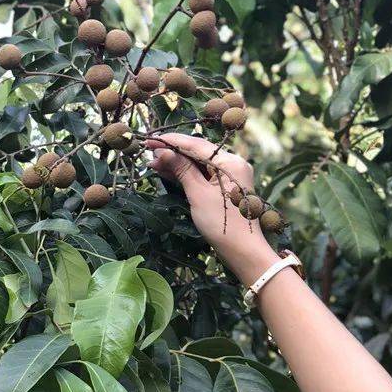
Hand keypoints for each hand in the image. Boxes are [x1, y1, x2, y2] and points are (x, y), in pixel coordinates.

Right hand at [147, 132, 272, 285]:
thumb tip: (164, 152)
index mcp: (230, 162)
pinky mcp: (224, 189)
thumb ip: (182, 170)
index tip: (151, 139)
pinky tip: (167, 173)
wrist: (243, 251)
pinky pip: (202, 176)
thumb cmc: (223, 224)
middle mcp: (232, 164)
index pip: (197, 145)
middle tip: (148, 152)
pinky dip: (186, 175)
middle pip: (198, 153)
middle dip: (172, 153)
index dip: (172, 141)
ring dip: (176, 164)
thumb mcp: (199, 195)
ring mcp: (229, 177)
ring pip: (198, 164)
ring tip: (153, 163)